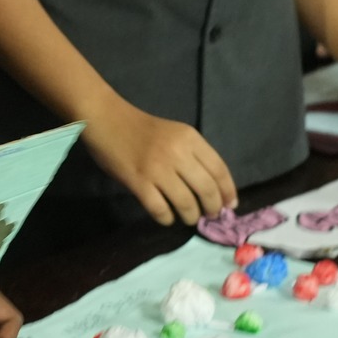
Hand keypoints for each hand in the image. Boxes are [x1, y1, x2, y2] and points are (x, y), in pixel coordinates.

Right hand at [81, 99, 236, 225]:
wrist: (106, 119)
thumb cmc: (142, 128)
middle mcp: (177, 153)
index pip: (219, 170)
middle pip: (206, 190)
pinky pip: (160, 210)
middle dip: (212, 208)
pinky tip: (166, 216)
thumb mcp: (175, 134)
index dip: (228, 191)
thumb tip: (213, 190)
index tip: (230, 205)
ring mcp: (157, 169)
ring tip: (188, 216)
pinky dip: (167, 218)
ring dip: (190, 216)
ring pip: (186, 204)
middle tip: (208, 214)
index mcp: (190, 138)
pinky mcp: (138, 182)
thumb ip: (193, 156)